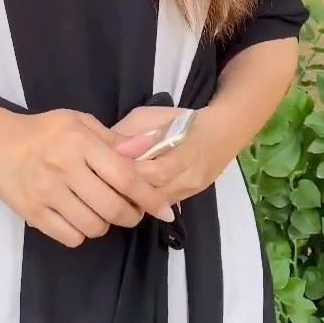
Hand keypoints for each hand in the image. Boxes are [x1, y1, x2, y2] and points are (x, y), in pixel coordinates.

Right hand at [0, 108, 175, 247]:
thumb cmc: (44, 131)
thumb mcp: (78, 123)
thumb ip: (114, 139)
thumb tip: (148, 150)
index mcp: (79, 143)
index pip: (125, 176)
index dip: (149, 196)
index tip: (165, 210)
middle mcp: (64, 169)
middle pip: (113, 207)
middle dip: (131, 215)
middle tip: (131, 212)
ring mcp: (46, 193)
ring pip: (93, 226)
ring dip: (105, 224)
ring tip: (101, 211)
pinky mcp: (33, 213)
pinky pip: (70, 237)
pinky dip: (81, 233)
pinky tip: (78, 218)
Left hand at [112, 106, 231, 203]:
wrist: (221, 134)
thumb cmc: (181, 120)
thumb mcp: (151, 116)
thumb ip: (129, 133)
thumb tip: (107, 150)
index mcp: (186, 152)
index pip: (157, 172)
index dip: (132, 173)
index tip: (107, 167)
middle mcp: (190, 177)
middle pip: (155, 194)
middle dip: (127, 190)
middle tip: (102, 184)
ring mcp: (190, 192)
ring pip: (155, 205)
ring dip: (132, 199)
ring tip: (110, 190)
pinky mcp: (186, 199)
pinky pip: (158, 206)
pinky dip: (141, 201)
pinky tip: (126, 194)